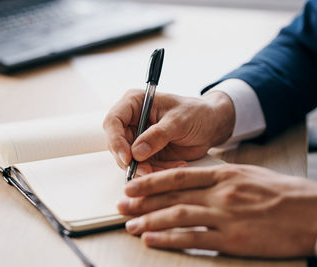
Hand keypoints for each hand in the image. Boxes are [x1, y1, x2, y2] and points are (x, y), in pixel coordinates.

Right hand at [103, 89, 234, 174]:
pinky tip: (175, 166)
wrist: (211, 125)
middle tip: (146, 171)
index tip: (127, 158)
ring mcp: (137, 138)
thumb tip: (137, 152)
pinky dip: (156, 172)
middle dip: (130, 161)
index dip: (116, 140)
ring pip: (128, 160)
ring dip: (145, 169)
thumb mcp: (179, 121)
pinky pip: (143, 167)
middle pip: (117, 144)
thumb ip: (157, 135)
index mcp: (134, 103)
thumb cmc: (196, 113)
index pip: (113, 121)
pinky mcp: (146, 153)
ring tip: (168, 168)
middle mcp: (131, 121)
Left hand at [117, 164, 316, 257]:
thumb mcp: (245, 175)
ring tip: (131, 225)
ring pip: (178, 216)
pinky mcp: (232, 240)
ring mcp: (225, 216)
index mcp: (223, 175)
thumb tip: (192, 183)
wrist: (310, 211)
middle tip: (121, 207)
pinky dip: (169, 239)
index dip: (151, 181)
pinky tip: (152, 239)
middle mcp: (219, 193)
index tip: (131, 186)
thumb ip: (217, 178)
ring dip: (150, 221)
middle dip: (143, 202)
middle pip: (172, 196)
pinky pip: (194, 238)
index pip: (178, 176)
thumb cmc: (279, 192)